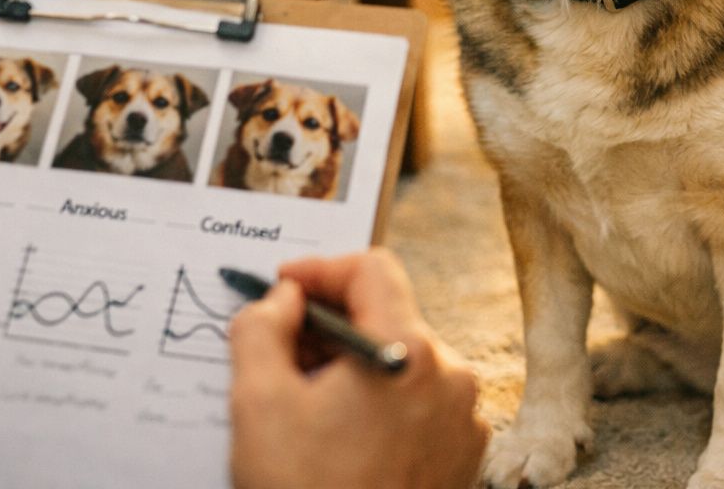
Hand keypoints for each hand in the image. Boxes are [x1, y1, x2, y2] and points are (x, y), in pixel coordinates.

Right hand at [228, 248, 487, 488]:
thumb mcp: (258, 404)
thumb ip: (261, 329)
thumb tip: (283, 298)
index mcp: (409, 351)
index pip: (371, 269)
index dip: (320, 270)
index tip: (282, 288)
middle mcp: (452, 376)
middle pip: (388, 316)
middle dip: (331, 328)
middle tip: (281, 355)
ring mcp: (464, 419)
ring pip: (403, 362)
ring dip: (354, 369)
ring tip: (308, 409)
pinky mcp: (464, 455)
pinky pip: (420, 404)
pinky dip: (380, 405)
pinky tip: (340, 439)